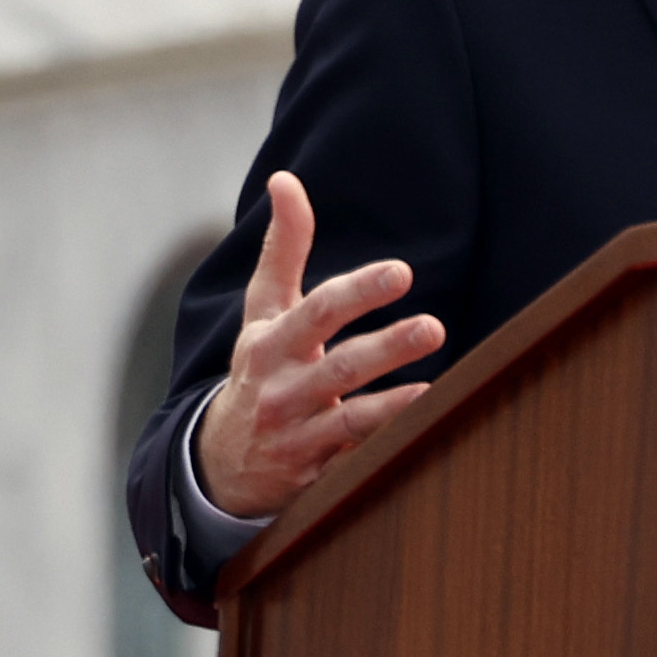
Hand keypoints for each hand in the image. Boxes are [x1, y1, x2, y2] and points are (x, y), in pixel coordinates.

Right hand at [189, 173, 446, 520]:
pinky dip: (387, 448)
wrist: (220, 463)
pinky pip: (357, 461)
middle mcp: (283, 389)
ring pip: (350, 420)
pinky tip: (426, 431)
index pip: (317, 312)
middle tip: (433, 327)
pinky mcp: (317, 476)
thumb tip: (286, 179)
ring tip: (435, 389)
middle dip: (387, 346)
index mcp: (271, 344)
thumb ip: (283, 249)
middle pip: (341, 366)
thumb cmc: (258, 369)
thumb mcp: (262, 312)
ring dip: (393, 404)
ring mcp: (299, 436)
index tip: (400, 272)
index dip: (358, 291)